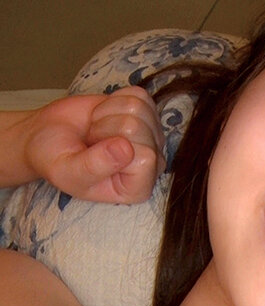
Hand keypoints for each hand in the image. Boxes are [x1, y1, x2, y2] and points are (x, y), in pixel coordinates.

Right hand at [22, 86, 164, 203]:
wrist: (47, 136)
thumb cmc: (56, 160)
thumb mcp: (68, 172)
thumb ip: (95, 166)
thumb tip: (126, 148)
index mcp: (137, 189)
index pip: (146, 158)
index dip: (114, 148)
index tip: (94, 155)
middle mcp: (152, 163)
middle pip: (138, 128)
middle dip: (105, 128)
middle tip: (92, 142)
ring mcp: (152, 136)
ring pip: (137, 108)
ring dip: (107, 115)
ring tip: (96, 131)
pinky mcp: (147, 112)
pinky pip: (137, 94)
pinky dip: (113, 101)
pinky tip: (104, 116)